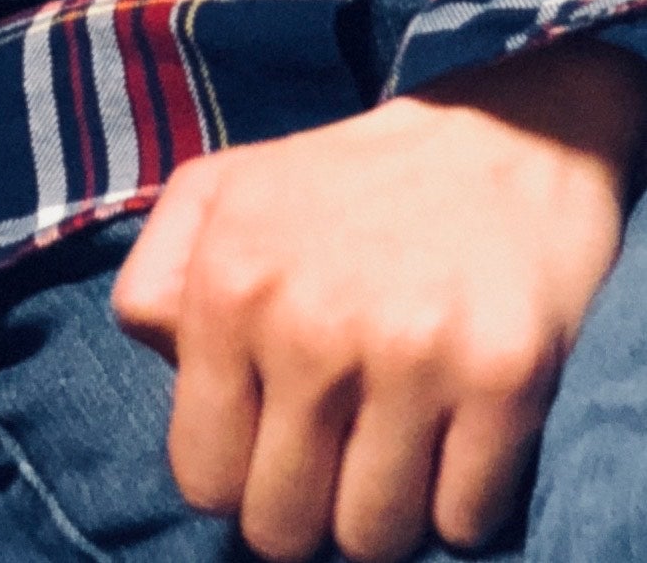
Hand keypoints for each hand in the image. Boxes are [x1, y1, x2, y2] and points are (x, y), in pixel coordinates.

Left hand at [114, 40, 643, 561]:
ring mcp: (413, 355)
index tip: (269, 447)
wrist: (504, 139)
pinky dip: (460, 503)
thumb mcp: (221, 190)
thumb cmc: (345, 184)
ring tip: (392, 446)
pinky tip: (453, 438)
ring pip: (372, 539)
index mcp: (231, 281)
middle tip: (333, 457)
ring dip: (383, 510)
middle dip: (303, 508)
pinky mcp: (505, 379)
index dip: (237, 476)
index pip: (203, 477)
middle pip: (283, 525)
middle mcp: (313, 324)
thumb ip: (158, 276)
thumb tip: (160, 360)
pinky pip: (465, 523)